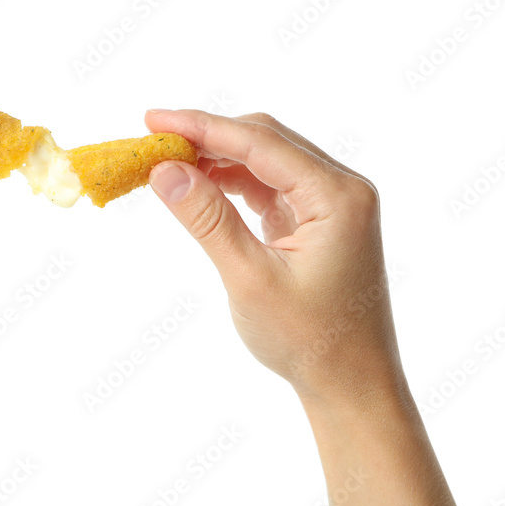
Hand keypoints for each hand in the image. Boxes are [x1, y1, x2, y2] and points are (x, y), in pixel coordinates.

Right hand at [146, 109, 457, 505]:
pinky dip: (232, 182)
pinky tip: (200, 184)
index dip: (201, 126)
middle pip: (265, 140)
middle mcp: (341, 189)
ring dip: (217, 158)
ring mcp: (331, 203)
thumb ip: (207, 219)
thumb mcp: (249, 279)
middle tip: (153, 140)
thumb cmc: (309, 340)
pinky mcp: (317, 219)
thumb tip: (165, 169)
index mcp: (337, 196)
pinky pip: (269, 185)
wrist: (352, 385)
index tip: (153, 119)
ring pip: (265, 160)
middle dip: (207, 136)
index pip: (259, 142)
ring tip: (167, 163)